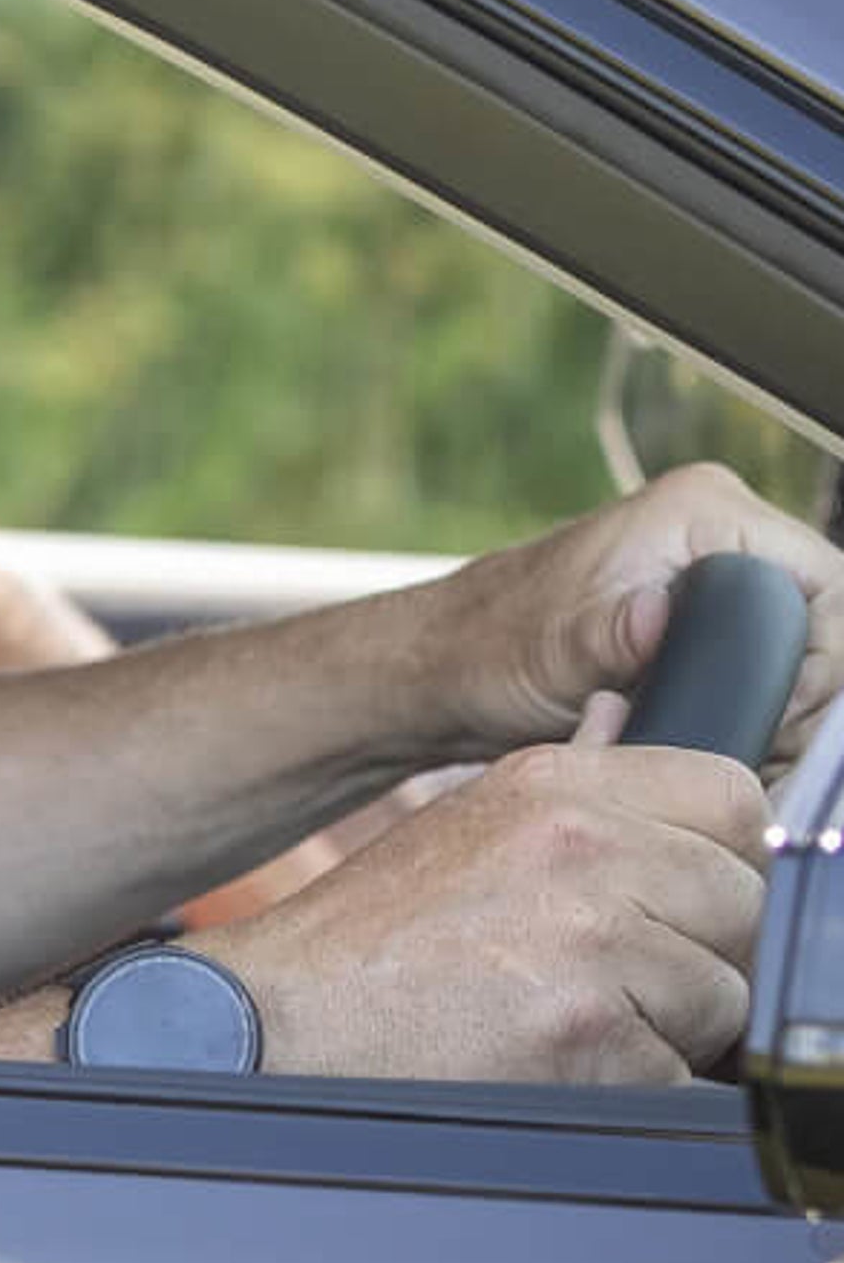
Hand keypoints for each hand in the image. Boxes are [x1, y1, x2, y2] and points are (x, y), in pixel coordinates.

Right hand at [218, 699, 765, 1082]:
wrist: (283, 1021)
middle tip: (596, 975)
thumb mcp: (469, 823)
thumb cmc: (370, 938)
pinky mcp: (592, 1037)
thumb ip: (571, 789)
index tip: (667, 900)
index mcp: (557, 786)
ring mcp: (591, 942)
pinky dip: (630, 1087)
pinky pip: (682, 1078)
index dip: (716, 862)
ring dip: (663, 1030)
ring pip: (725, 1000)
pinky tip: (551, 1062)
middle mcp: (582, 847)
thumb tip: (625, 717)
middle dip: (693, 954)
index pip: (735, 800)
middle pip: (743, 907)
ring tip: (560, 1017)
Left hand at [424, 464, 843, 765]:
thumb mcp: (557, 648)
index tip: (779, 710)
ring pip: (810, 647)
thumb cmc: (494, 647)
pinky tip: (734, 746)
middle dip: (808, 690)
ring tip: (744, 752)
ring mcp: (718, 573)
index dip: (822, 654)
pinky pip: (777, 661)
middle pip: (828, 618)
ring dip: (789, 707)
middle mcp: (722, 531)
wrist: (455, 665)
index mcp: (701, 510)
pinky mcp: (709, 615)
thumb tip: (653, 616)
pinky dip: (766, 707)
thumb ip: (612, 634)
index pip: (828, 579)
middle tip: (762, 744)